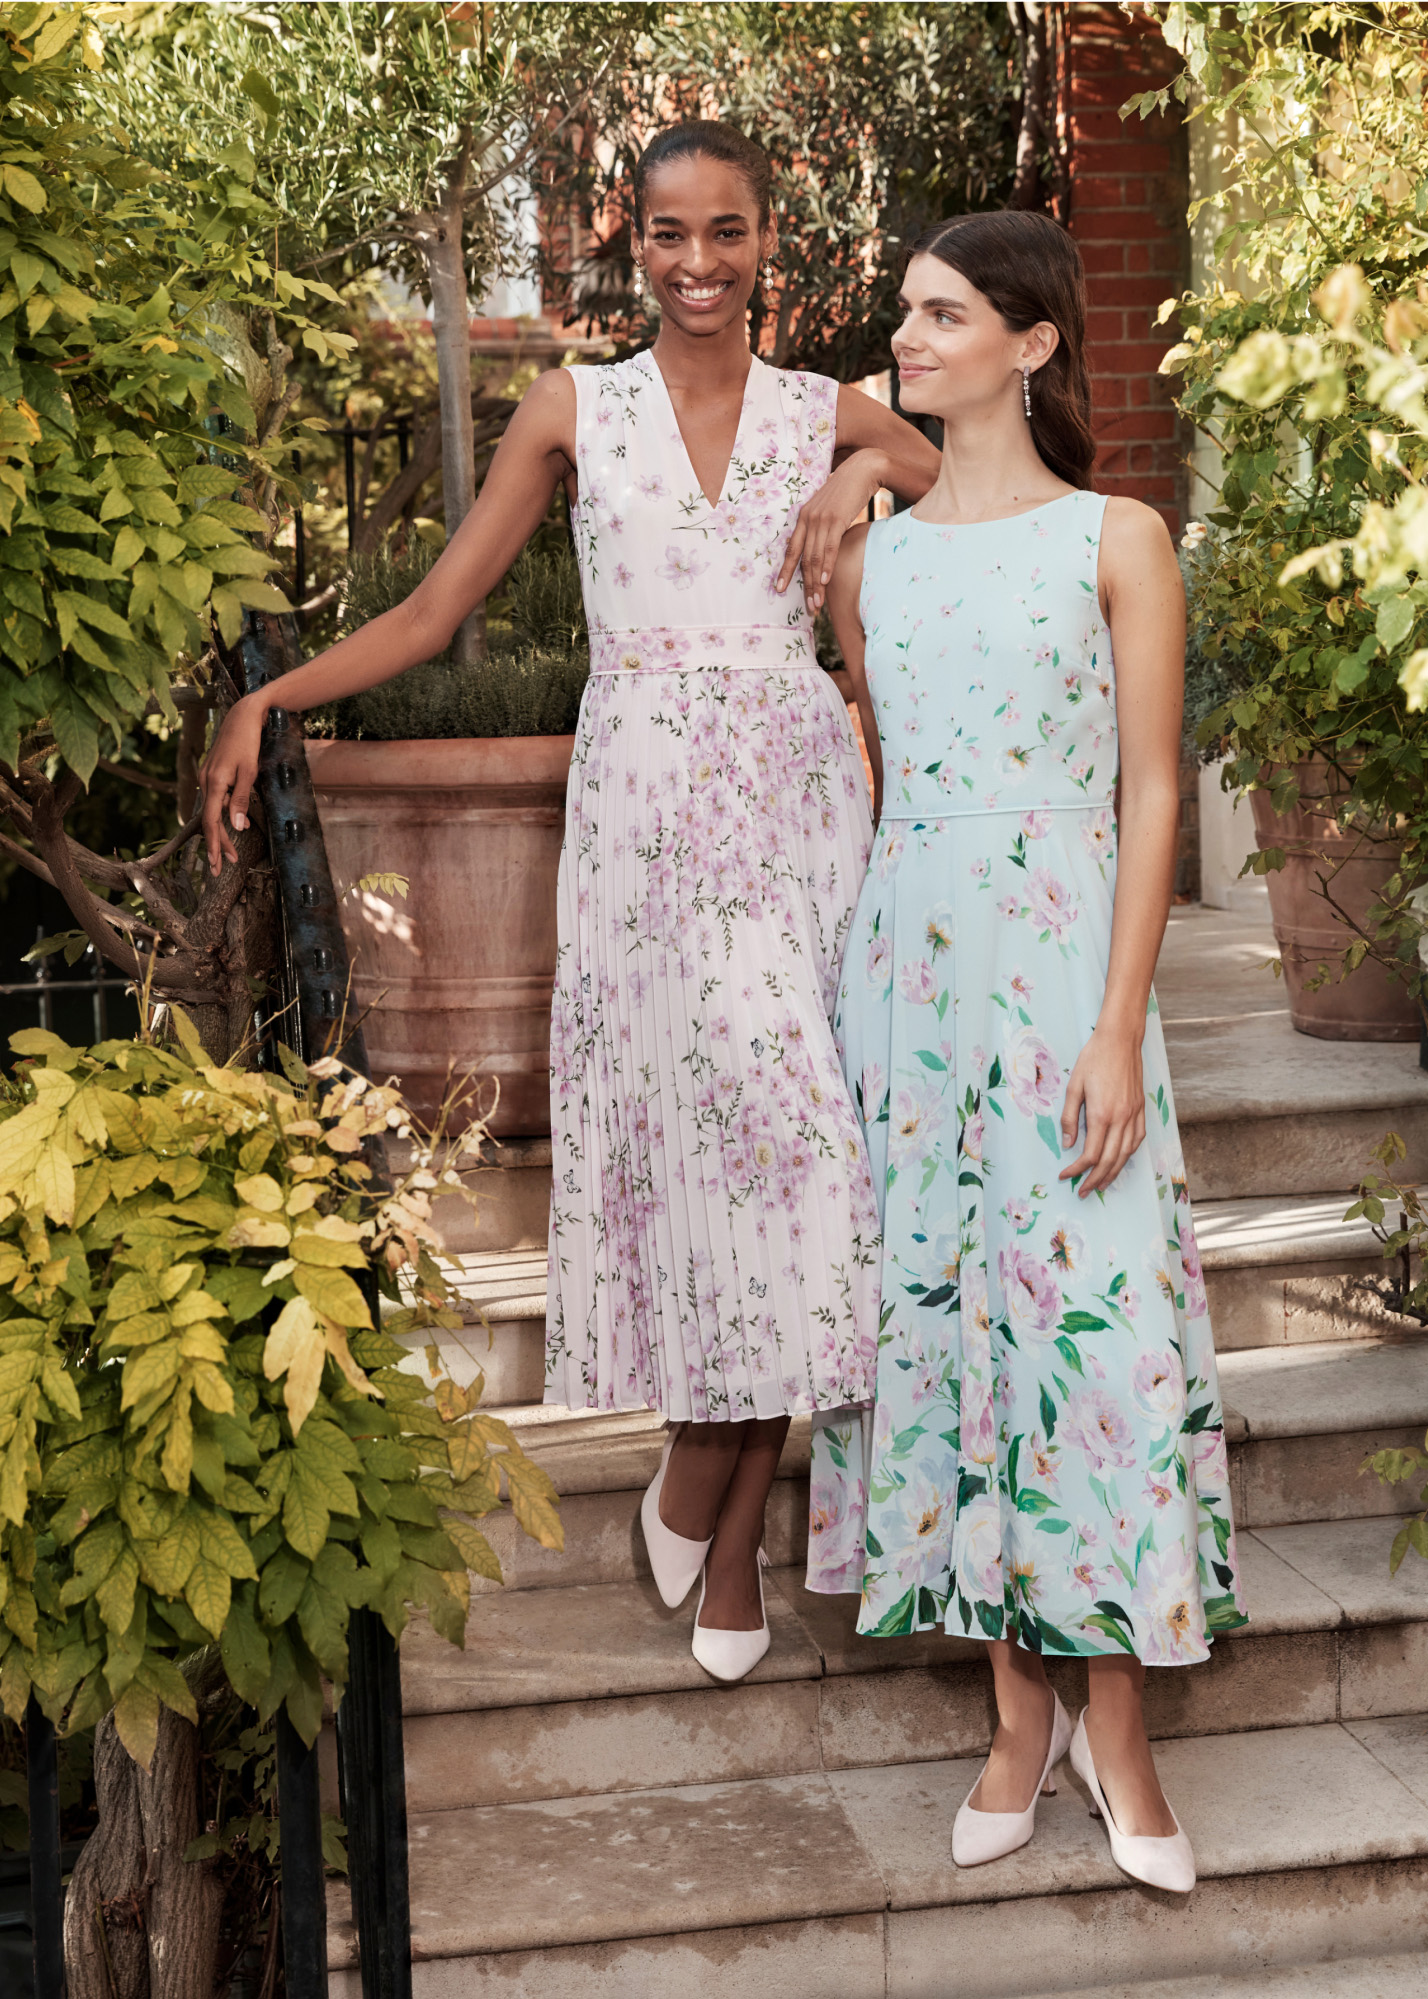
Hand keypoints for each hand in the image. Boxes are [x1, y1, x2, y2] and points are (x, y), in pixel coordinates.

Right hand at [200, 692, 267, 874]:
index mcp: (214, 783)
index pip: (211, 822)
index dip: (216, 845)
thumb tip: (237, 828)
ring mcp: (207, 776)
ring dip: (221, 833)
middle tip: (224, 869)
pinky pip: (214, 801)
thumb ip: (242, 800)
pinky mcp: (213, 773)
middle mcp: (206, 781)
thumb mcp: (250, 772)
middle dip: (217, 845)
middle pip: (209, 821)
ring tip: (230, 853)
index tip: (219, 864)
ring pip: (211, 812)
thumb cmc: (248, 742)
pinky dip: (221, 816)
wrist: (243, 715)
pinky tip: (233, 824)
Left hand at [775, 448, 887, 611]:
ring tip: (818, 603)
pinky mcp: (836, 519)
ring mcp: (821, 519)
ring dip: (816, 583)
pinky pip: (830, 548)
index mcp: (804, 517)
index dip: (786, 571)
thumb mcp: (830, 509)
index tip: (780, 589)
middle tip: (809, 607)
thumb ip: (823, 526)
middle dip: (804, 586)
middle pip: (803, 558)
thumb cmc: (849, 491)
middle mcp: (808, 518)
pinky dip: (827, 566)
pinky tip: (826, 582)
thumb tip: (825, 546)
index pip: (792, 549)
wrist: (863, 468)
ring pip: (815, 558)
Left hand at [1058, 1028, 1146, 1196]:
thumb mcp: (1073, 1086)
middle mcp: (1121, 1119)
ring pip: (1126, 1154)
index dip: (1077, 1169)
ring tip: (1101, 1185)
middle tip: (1083, 1192)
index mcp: (1101, 1114)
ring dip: (1113, 1173)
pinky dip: (1128, 1155)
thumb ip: (1070, 1117)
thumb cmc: (1093, 1059)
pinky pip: (1137, 1140)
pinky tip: (1120, 1161)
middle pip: (1109, 1160)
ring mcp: (1134, 1115)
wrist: (1120, 1040)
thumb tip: (1068, 1144)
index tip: (1065, 1176)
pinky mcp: (1141, 1109)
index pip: (1091, 1154)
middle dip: (1095, 1180)